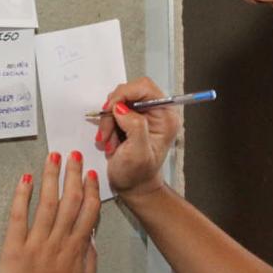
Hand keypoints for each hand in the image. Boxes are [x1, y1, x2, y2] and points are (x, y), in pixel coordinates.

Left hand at [0, 151, 99, 272]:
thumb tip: (91, 239)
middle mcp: (60, 240)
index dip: (90, 189)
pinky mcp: (15, 247)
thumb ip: (89, 260)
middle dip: (73, 175)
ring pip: (47, 202)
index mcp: (77, 249)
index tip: (91, 173)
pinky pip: (19, 216)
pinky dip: (22, 196)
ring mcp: (37, 242)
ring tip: (53, 157)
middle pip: (69, 200)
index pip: (88, 211)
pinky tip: (25, 178)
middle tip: (73, 154)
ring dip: (51, 177)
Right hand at [97, 77, 181, 199]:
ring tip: (110, 141)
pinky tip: (110, 140)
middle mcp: (156, 112)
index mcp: (165, 116)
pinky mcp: (131, 118)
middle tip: (108, 131)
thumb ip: (134, 127)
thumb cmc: (138, 174)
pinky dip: (107, 125)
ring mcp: (143, 114)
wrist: (132, 185)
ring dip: (108, 121)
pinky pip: (113, 111)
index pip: (145, 87)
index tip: (112, 108)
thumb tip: (122, 108)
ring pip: (117, 102)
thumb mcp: (137, 153)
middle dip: (113, 111)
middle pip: (129, 92)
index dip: (125, 93)